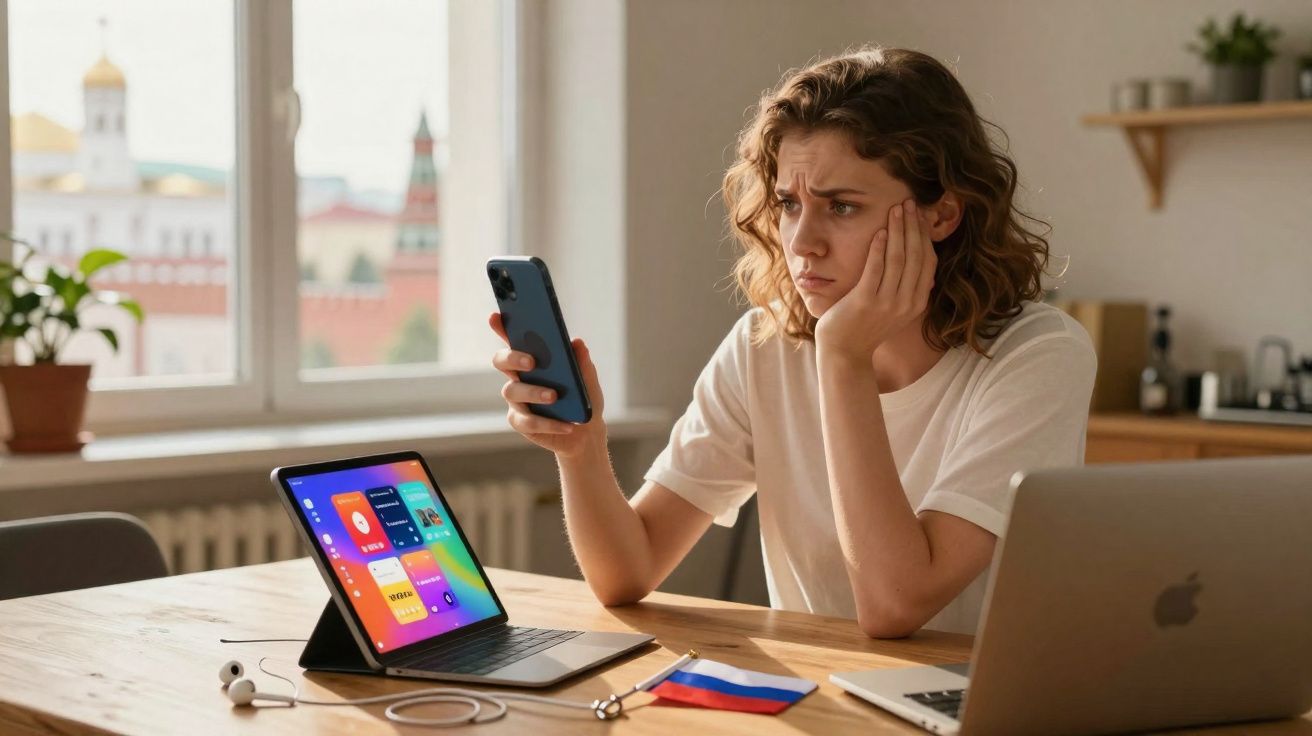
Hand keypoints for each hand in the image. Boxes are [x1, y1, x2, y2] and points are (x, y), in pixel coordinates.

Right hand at [489, 312, 606, 457]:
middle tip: (532, 362)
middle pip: (502, 361)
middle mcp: (518, 377)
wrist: (586, 431)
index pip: (513, 339)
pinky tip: (567, 424)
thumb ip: (582, 362)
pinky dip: (548, 423)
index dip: (501, 327)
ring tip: (555, 397)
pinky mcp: (520, 422)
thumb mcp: (587, 379)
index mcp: (532, 359)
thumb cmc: (582, 398)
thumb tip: (576, 342)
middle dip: (513, 357)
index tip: (496, 316)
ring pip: (513, 391)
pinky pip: (528, 421)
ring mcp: (516, 400)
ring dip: (534, 393)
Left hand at [814, 198, 936, 362]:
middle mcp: (906, 303)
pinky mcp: (865, 301)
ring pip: (897, 258)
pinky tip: (879, 230)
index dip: (925, 236)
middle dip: (913, 226)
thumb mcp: (897, 311)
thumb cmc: (867, 326)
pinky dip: (879, 248)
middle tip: (909, 203)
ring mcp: (886, 303)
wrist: (845, 351)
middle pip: (915, 255)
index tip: (920, 215)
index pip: (928, 262)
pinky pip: (875, 269)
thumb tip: (927, 271)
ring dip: (897, 230)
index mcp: (917, 302)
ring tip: (895, 210)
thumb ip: (910, 291)